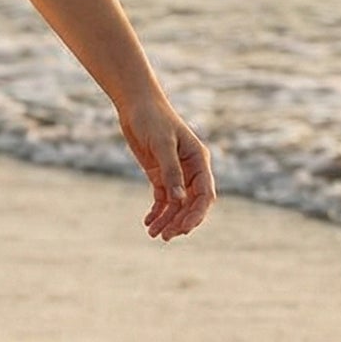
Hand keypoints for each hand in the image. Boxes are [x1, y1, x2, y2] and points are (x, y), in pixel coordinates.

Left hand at [120, 96, 215, 241]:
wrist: (136, 105)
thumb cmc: (152, 119)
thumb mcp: (161, 144)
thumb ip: (170, 172)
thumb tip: (178, 199)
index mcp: (199, 160)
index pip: (204, 193)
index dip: (197, 213)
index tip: (184, 228)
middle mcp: (190, 169)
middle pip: (192, 203)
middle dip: (181, 221)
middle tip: (166, 236)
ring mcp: (175, 173)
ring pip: (176, 204)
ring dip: (168, 220)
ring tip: (154, 234)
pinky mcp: (159, 174)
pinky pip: (162, 198)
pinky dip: (157, 212)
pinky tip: (148, 223)